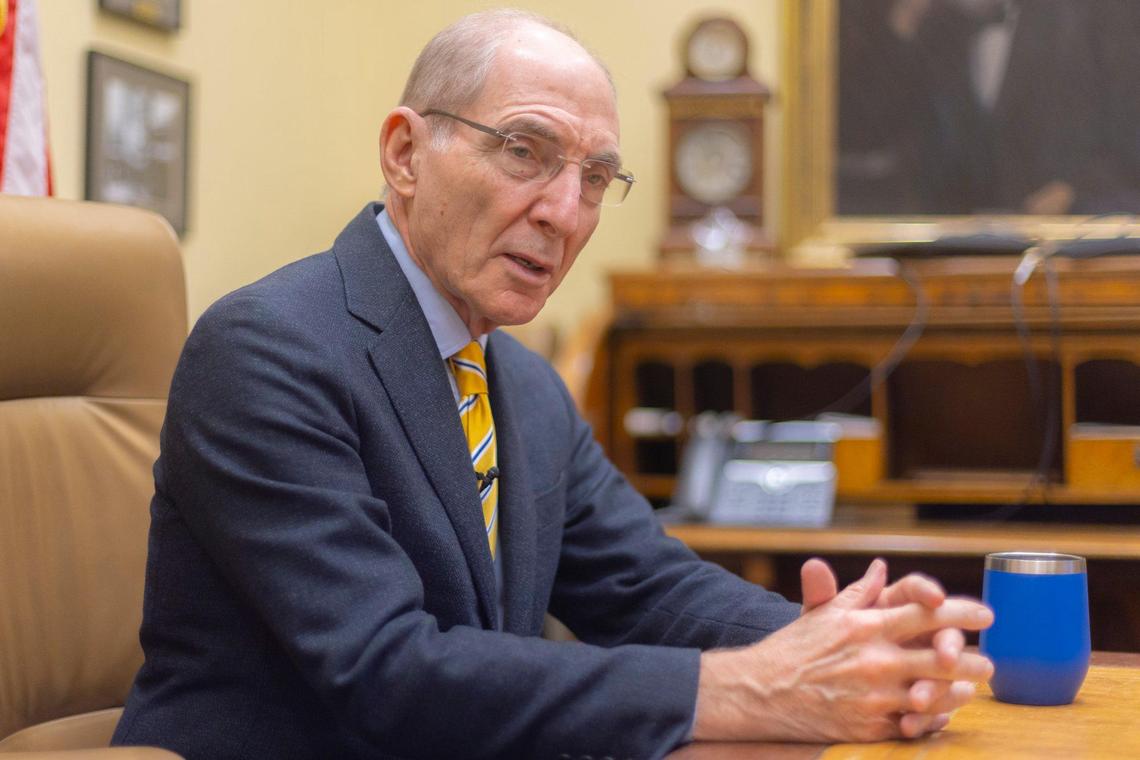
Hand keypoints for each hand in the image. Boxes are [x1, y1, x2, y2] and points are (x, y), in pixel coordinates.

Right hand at [693, 559, 993, 742]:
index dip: (961, 613)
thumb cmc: (794, 649)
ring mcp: (874, 696)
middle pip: (941, 659)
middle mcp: (874, 660)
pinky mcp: (869, 726)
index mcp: (865, 626)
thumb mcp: (824, 613)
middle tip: (989, 661)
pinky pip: (914, 725)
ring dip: (959, 692)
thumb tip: (881, 568)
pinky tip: (943, 712)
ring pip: (934, 695)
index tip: (985, 616)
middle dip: (972, 661)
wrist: (762, 691)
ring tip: (972, 688)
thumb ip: (858, 591)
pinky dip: (933, 718)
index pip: (925, 614)